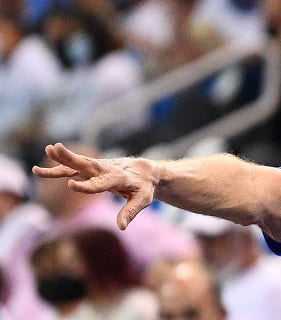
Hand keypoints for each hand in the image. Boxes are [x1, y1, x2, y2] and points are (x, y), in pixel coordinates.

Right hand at [32, 143, 157, 229]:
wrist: (146, 171)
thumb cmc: (145, 187)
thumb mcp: (143, 200)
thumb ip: (131, 211)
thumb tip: (121, 226)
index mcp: (119, 178)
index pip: (100, 183)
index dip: (86, 185)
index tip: (70, 185)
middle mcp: (106, 169)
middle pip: (87, 164)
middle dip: (71, 158)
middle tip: (55, 149)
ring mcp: (97, 168)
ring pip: (77, 163)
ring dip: (61, 158)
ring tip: (46, 149)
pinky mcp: (91, 169)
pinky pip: (71, 169)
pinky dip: (57, 168)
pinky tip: (38, 170)